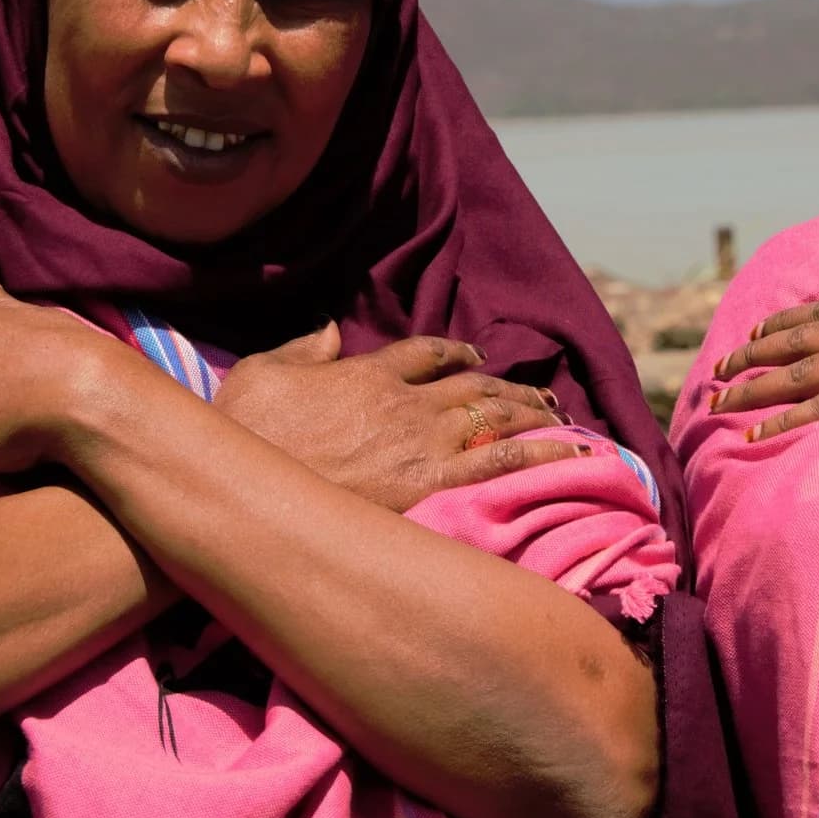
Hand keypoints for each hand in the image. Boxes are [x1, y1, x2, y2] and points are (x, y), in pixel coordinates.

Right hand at [215, 322, 578, 511]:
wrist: (245, 488)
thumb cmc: (243, 432)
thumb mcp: (258, 372)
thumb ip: (301, 350)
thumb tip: (328, 329)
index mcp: (366, 373)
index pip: (424, 354)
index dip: (454, 354)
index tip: (473, 358)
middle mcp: (404, 403)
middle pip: (472, 386)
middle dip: (509, 389)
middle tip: (538, 396)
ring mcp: (421, 443)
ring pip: (495, 416)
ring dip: (532, 412)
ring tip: (562, 417)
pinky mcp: (430, 485)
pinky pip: (501, 463)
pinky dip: (542, 454)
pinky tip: (575, 454)